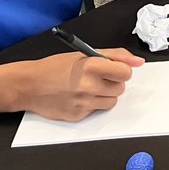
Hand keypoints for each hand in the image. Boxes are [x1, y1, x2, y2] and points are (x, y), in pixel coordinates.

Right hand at [20, 50, 141, 121]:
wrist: (29, 85)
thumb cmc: (55, 67)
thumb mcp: (84, 53)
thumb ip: (115, 55)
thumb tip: (139, 62)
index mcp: (91, 66)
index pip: (126, 72)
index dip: (121, 70)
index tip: (114, 69)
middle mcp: (88, 86)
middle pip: (120, 88)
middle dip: (113, 82)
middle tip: (97, 77)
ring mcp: (83, 103)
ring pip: (112, 101)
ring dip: (105, 94)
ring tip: (88, 87)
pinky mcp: (78, 116)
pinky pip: (97, 110)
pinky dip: (92, 104)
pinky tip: (78, 97)